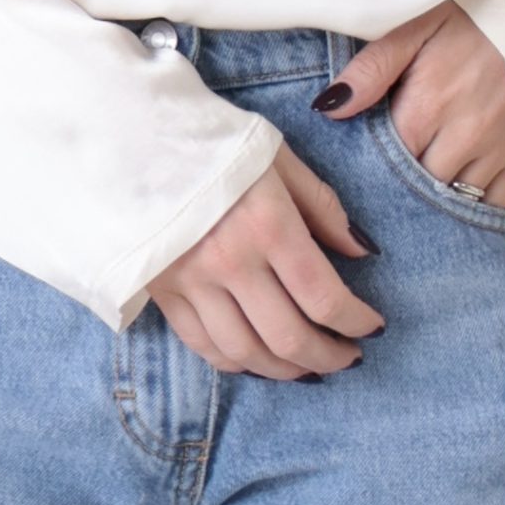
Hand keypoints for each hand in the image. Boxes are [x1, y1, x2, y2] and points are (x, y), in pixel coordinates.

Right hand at [145, 144, 386, 379]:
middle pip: (288, 337)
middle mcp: (230, 262)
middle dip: (328, 357)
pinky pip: (203, 346)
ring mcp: (191, 282)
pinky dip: (236, 363)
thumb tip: (362, 251)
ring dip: (285, 371)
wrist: (132, 133)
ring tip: (308, 367)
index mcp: (267, 224)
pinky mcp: (161, 291)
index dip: (356, 323)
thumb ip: (322, 206)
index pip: (324, 297)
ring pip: (246, 353)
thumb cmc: (214, 140)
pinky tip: (257, 360)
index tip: (372, 328)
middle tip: (348, 358)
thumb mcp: (278, 158)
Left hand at [318, 2, 504, 209]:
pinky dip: (476, 199)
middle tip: (391, 164)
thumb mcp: (415, 25)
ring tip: (425, 168)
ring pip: (456, 199)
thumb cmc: (472, 13)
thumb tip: (329, 108)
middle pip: (420, 187)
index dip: (371, 162)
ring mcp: (500, 150)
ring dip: (438, 192)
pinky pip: (496, 201)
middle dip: (403, 180)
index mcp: (429, 106)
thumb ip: (371, 69)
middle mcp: (466, 138)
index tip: (363, 155)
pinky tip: (460, 179)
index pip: (386, 163)